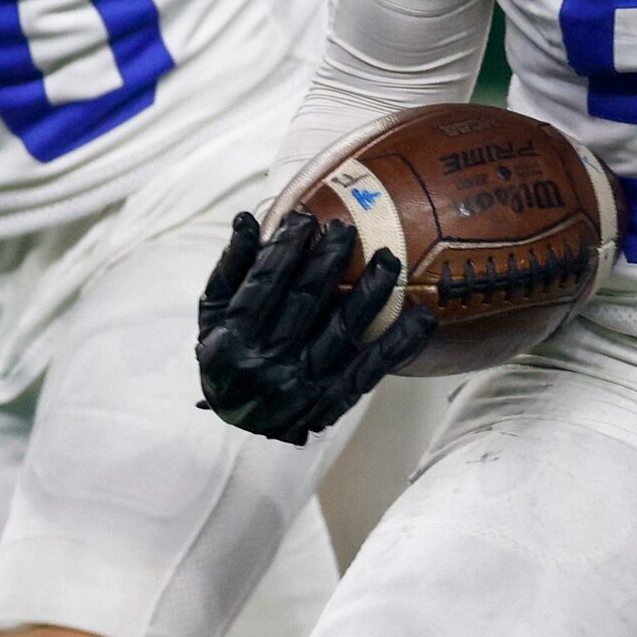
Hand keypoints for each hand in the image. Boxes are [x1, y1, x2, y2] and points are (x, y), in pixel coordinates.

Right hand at [196, 209, 434, 445]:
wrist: (241, 418)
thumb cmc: (226, 352)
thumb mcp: (213, 314)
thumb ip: (230, 267)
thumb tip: (248, 219)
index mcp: (230, 341)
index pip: (265, 283)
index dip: (286, 248)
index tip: (305, 218)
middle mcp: (267, 364)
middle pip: (307, 300)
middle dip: (329, 258)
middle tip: (346, 228)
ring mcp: (303, 384)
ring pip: (343, 329)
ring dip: (370, 291)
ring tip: (388, 258)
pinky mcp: (333, 399)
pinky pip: (371, 368)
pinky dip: (399, 342)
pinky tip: (423, 316)